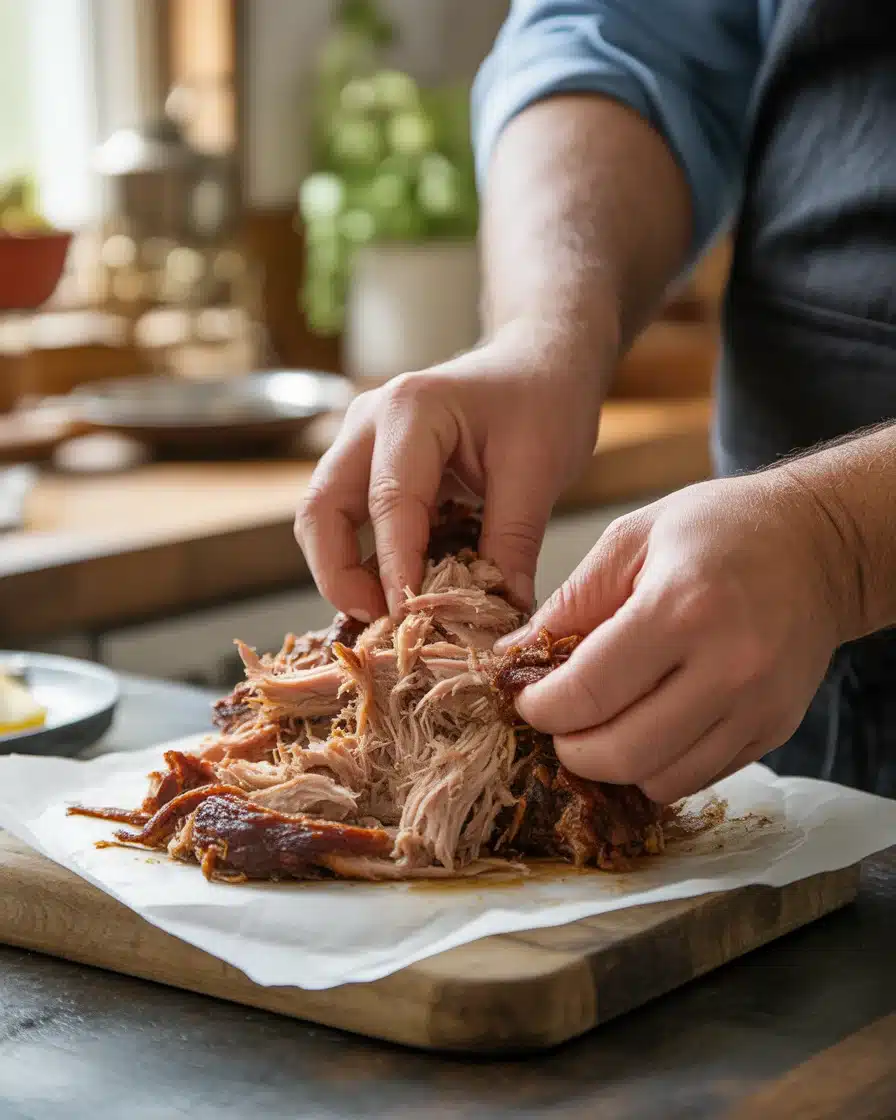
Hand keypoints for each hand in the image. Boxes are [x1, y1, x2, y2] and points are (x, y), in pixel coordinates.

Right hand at [295, 319, 607, 619]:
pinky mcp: (369, 466)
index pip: (388, 501)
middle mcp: (369, 422)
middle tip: (381, 627)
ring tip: (392, 619)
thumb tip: (500, 617)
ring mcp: (361, 442)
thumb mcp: (539, 469)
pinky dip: (365, 562)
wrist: (539, 361)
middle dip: (339, 576)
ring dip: (346, 573)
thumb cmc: (542, 400)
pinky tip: (401, 595)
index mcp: (410, 410)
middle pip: (322, 508)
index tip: (412, 622)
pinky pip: (349, 520)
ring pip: (324, 517)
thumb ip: (513, 541)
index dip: (395, 569)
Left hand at [500, 472, 851, 802]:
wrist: (821, 545)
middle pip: (621, 753)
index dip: (540, 707)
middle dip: (569, 747)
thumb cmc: (719, 530)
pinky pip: (698, 779)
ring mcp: (757, 706)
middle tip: (557, 721)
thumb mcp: (632, 539)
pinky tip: (645, 727)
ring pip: (659, 780)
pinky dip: (657, 765)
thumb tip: (514, 657)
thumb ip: (571, 602)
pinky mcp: (774, 730)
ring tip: (601, 724)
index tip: (526, 697)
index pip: (588, 692)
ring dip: (613, 764)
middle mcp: (727, 667)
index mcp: (681, 608)